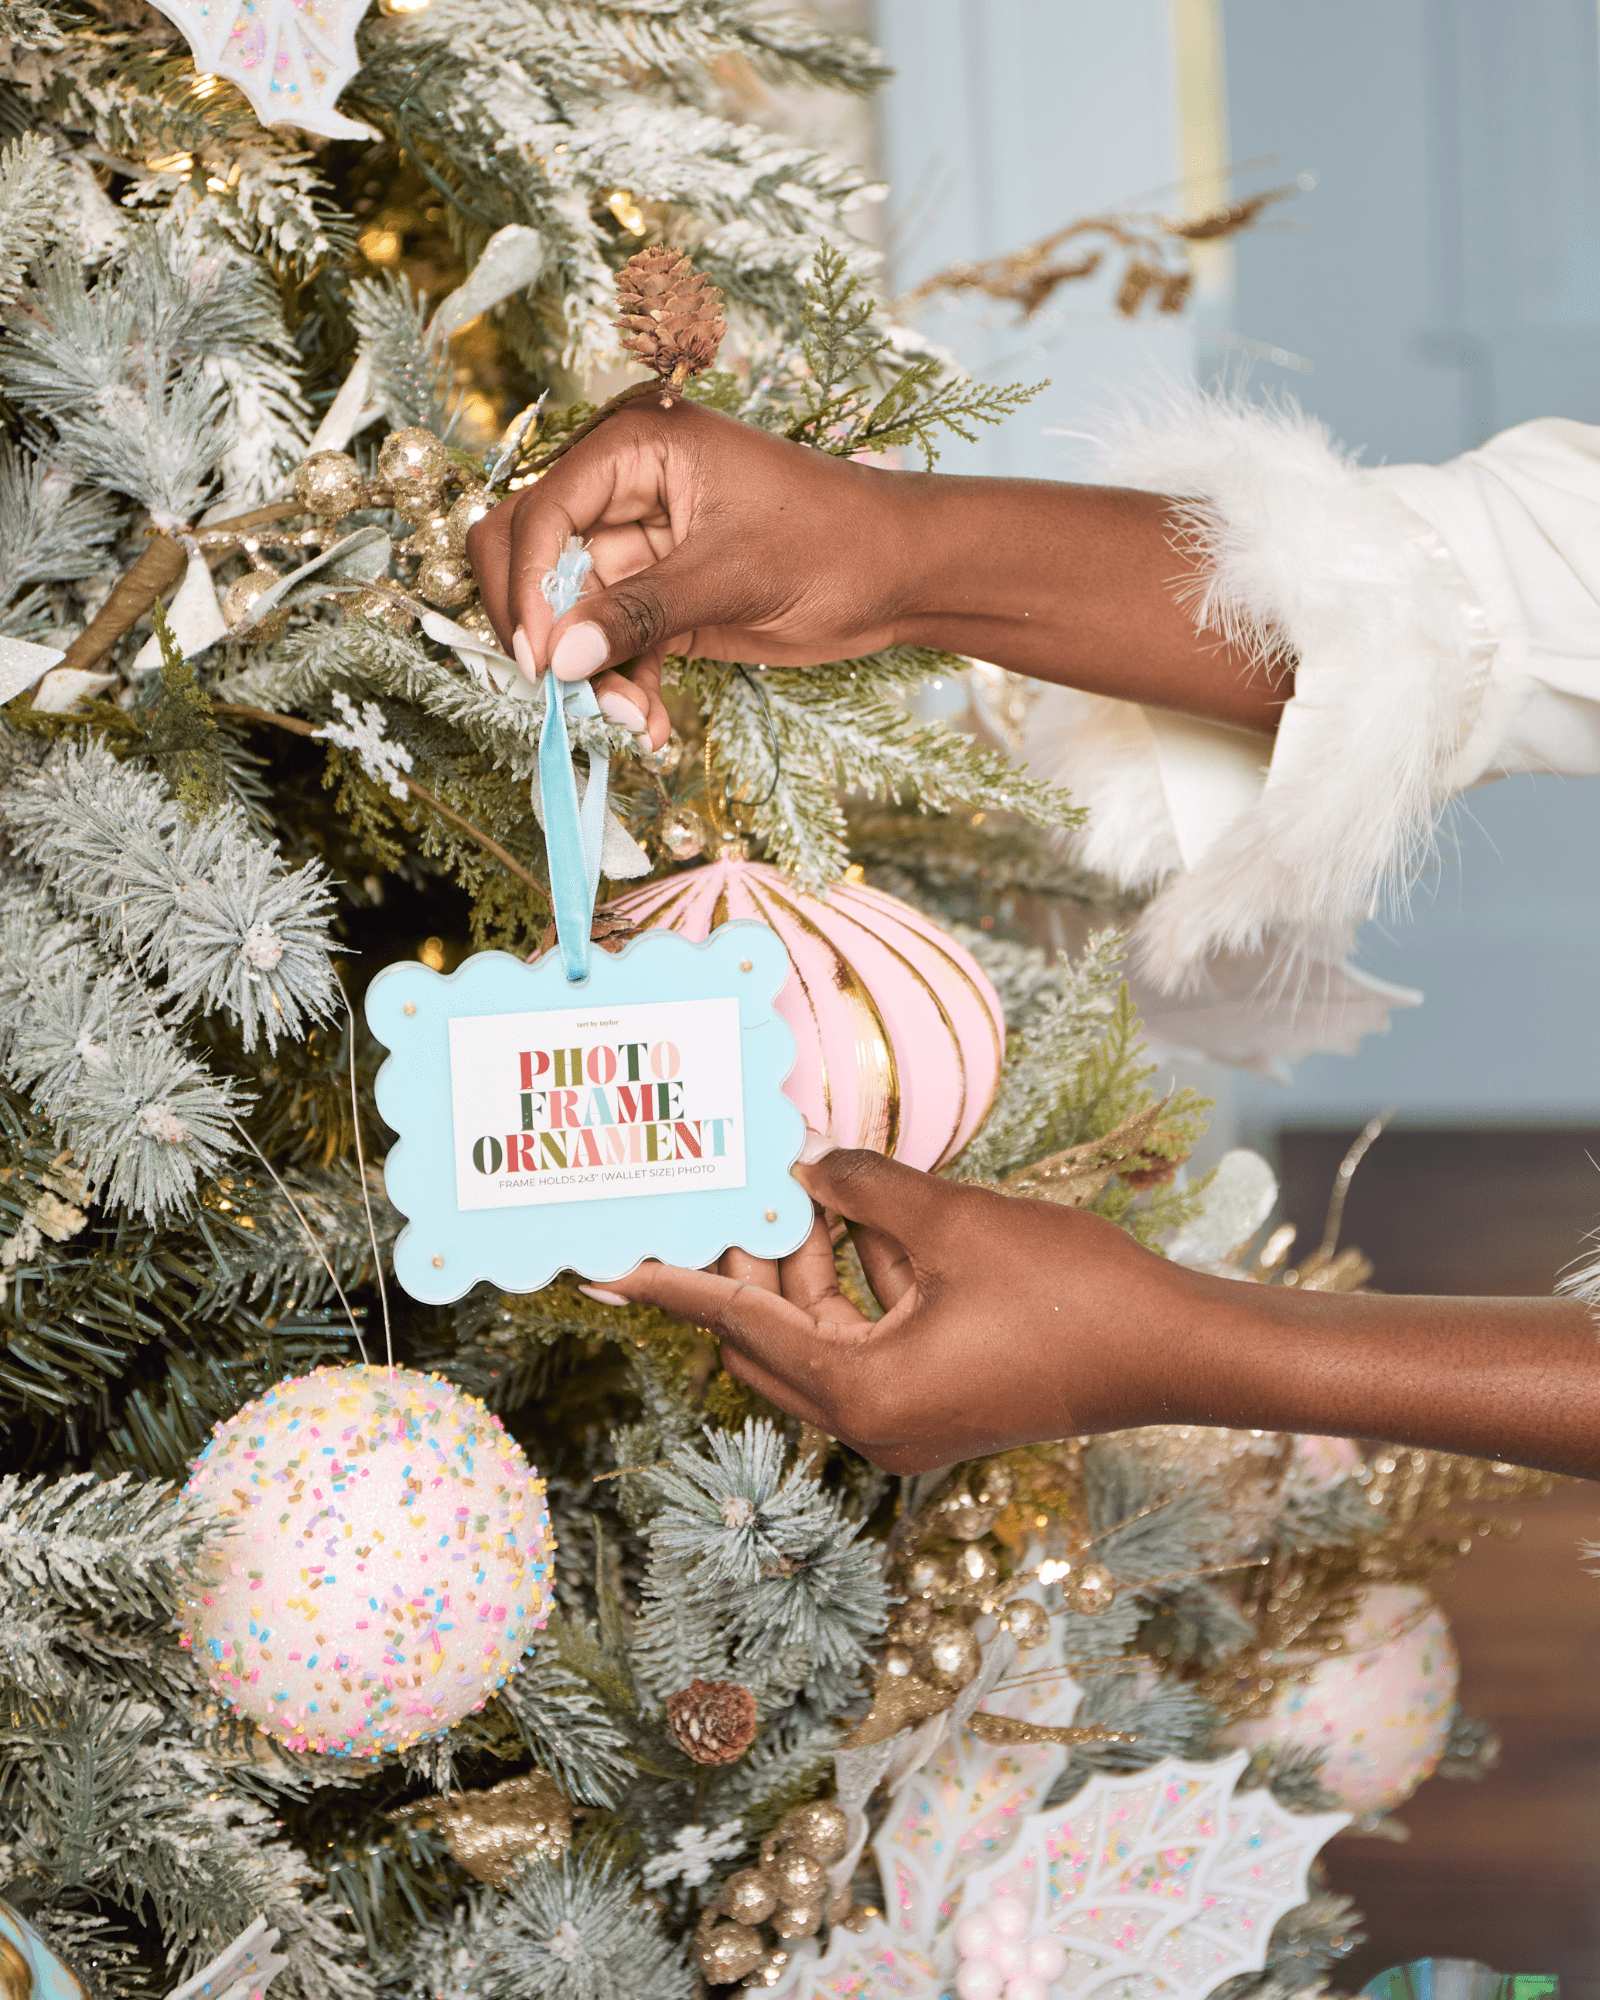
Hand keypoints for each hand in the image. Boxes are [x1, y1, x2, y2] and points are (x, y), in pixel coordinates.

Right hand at [466, 401, 910, 751]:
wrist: (902, 572)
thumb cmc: (833, 542)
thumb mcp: (733, 576)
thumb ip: (641, 614)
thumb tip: (560, 659)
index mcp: (635, 449)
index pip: (541, 515)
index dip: (527, 589)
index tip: (541, 664)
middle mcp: (623, 490)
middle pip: (532, 557)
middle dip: (544, 630)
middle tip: (562, 693)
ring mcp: (638, 546)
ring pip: (569, 613)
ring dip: (589, 673)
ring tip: (629, 720)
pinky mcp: (659, 597)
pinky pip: (612, 644)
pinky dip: (622, 685)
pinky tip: (650, 726)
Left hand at [581, 1147, 1200, 1472]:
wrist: (1177, 1351)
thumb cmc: (1073, 1293)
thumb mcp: (955, 1224)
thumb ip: (868, 1188)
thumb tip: (813, 1161)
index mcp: (861, 1394)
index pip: (738, 1327)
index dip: (669, 1287)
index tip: (602, 1266)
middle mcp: (874, 1422)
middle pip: (769, 1341)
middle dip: (744, 1265)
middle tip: (717, 1194)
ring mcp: (910, 1418)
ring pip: (820, 1337)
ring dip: (807, 1266)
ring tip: (793, 1185)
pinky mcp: (942, 1400)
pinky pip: (869, 1340)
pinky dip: (858, 1283)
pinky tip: (857, 1215)